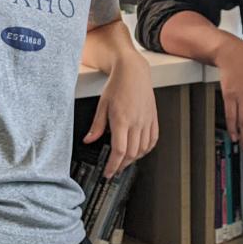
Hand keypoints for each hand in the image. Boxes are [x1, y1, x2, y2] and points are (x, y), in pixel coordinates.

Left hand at [85, 53, 158, 177]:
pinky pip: (153, 139)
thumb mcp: (102, 105)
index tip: (108, 172)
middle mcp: (136, 122)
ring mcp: (147, 121)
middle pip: (132, 153)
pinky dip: (147, 149)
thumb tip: (89, 140)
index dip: (113, 165)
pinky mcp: (153, 118)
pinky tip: (140, 151)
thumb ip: (96, 125)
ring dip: (134, 159)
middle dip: (122, 165)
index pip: (119, 150)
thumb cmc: (118, 84)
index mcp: (122, 119)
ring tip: (125, 161)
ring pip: (143, 149)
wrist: (133, 71)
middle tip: (114, 169)